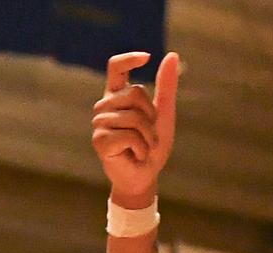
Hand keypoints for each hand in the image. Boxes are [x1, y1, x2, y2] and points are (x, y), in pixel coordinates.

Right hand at [93, 51, 180, 207]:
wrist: (145, 177)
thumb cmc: (152, 146)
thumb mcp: (163, 114)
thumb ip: (166, 87)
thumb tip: (173, 56)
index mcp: (117, 96)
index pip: (115, 67)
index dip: (128, 59)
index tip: (147, 57)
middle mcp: (105, 106)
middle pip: (135, 94)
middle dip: (151, 117)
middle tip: (149, 135)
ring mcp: (99, 123)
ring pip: (134, 118)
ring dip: (148, 137)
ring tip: (142, 148)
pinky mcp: (100, 140)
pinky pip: (130, 136)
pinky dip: (142, 148)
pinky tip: (135, 155)